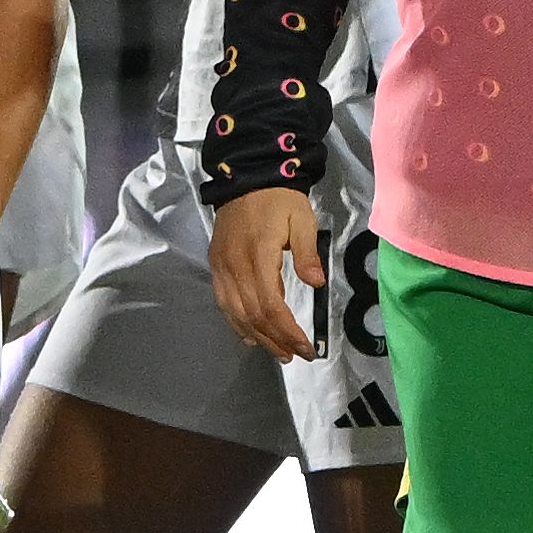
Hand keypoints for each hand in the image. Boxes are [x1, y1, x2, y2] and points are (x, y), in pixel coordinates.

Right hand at [209, 188, 325, 361]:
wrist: (246, 177)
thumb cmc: (279, 200)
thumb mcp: (302, 219)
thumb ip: (307, 252)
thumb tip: (316, 283)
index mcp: (259, 253)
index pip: (270, 304)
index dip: (287, 330)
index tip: (305, 346)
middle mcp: (235, 265)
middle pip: (253, 314)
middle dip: (275, 339)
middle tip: (295, 355)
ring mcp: (222, 267)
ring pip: (235, 313)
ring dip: (257, 336)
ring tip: (278, 352)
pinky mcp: (216, 266)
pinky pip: (223, 302)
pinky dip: (236, 323)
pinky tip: (250, 336)